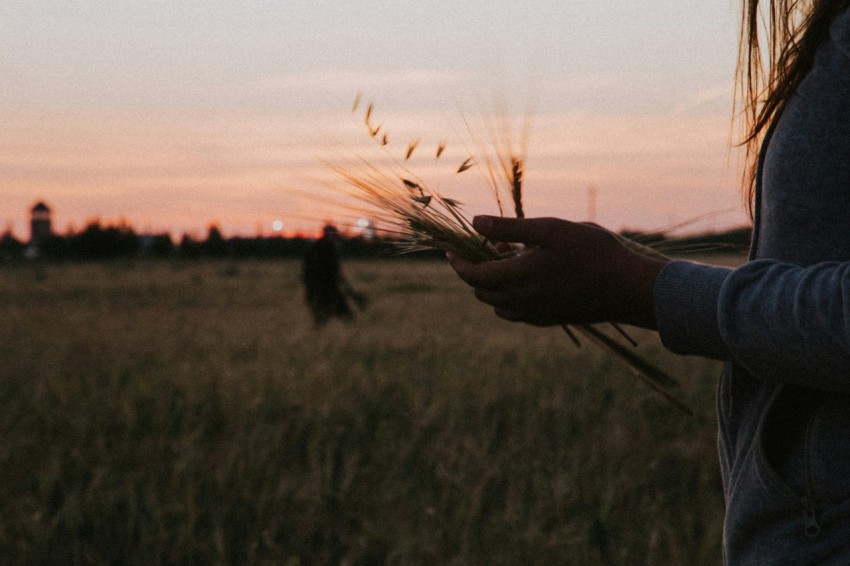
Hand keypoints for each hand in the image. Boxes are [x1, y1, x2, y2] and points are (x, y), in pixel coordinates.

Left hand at [446, 215, 668, 327]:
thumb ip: (509, 228)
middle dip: (475, 270)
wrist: (627, 288)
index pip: (473, 276)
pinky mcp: (550, 320)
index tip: (449, 249)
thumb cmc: (592, 252)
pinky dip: (509, 296)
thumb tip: (475, 223)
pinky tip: (526, 276)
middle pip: (482, 291)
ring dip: (493, 283)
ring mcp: (536, 315)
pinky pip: (516, 312)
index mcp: (518, 279)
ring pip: (498, 304)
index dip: (458, 263)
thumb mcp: (549, 230)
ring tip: (509, 256)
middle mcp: (522, 302)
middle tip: (489, 244)